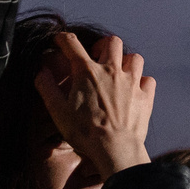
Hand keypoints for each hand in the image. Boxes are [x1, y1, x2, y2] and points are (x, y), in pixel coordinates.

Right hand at [34, 31, 153, 177]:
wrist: (115, 150)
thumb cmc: (84, 132)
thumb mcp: (58, 111)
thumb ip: (47, 87)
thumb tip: (41, 72)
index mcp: (87, 72)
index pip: (72, 44)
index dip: (63, 39)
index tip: (60, 41)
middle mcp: (111, 71)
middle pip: (111, 42)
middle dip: (102, 45)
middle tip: (96, 57)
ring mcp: (131, 83)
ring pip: (134, 58)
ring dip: (125, 61)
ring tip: (118, 72)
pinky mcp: (145, 97)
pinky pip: (148, 80)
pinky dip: (142, 81)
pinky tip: (134, 89)